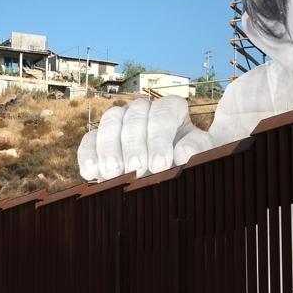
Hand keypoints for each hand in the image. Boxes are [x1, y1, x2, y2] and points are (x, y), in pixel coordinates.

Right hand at [77, 97, 212, 180]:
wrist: (170, 183)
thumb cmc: (190, 166)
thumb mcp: (204, 157)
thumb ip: (199, 150)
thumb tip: (182, 152)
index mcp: (172, 109)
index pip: (164, 111)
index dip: (160, 137)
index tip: (161, 164)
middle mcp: (145, 111)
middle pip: (135, 115)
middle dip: (134, 144)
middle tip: (137, 171)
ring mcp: (120, 123)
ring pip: (110, 121)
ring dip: (109, 148)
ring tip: (113, 174)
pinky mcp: (100, 141)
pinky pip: (89, 140)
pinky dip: (88, 155)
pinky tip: (91, 173)